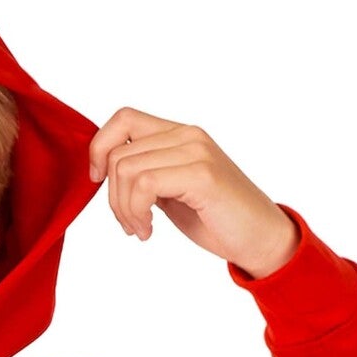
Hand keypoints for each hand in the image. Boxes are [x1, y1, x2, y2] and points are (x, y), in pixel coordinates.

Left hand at [86, 108, 298, 279]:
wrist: (258, 238)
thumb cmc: (216, 218)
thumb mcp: (171, 190)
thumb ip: (146, 174)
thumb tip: (106, 172)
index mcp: (180, 135)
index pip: (123, 119)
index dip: (99, 147)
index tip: (98, 181)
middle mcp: (188, 135)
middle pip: (117, 153)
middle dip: (112, 197)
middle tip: (129, 224)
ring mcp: (196, 152)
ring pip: (126, 169)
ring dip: (123, 209)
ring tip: (140, 229)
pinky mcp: (201, 175)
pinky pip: (144, 185)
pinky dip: (136, 213)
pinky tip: (149, 231)